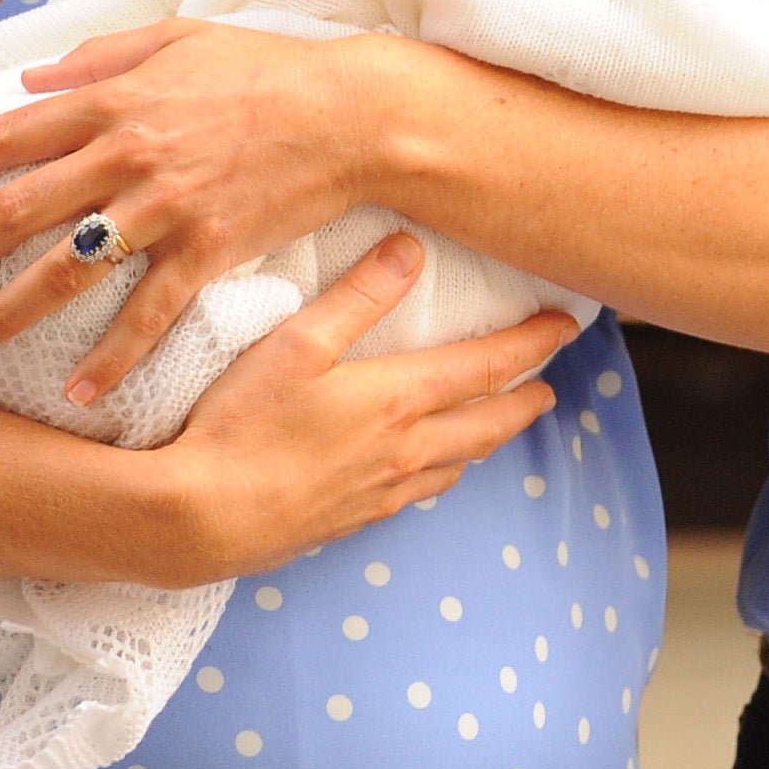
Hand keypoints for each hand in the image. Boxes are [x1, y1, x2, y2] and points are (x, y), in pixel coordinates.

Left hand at [0, 19, 404, 387]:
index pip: (10, 134)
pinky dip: (110, 358)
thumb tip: (32, 77)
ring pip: (66, 269)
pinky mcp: (207, 252)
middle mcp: (127, 155)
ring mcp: (165, 208)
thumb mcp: (180, 37)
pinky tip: (78, 392)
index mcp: (116, 101)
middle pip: (18, 209)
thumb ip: (101, 56)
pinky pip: (146, 315)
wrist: (350, 114)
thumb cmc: (269, 69)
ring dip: (10, 310)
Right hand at [140, 233, 576, 585]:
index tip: (567, 326)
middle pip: (488, 423)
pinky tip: (432, 470)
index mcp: (400, 400)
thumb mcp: (297, 343)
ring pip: (458, 462)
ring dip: (487, 438)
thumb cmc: (242, 424)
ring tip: (499, 422)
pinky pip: (421, 492)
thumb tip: (412, 248)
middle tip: (548, 386)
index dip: (532, 343)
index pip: (488, 366)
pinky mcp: (354, 521)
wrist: (201, 519)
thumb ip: (359, 296)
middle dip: (524, 400)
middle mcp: (407, 450)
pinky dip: (444, 471)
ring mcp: (383, 492)